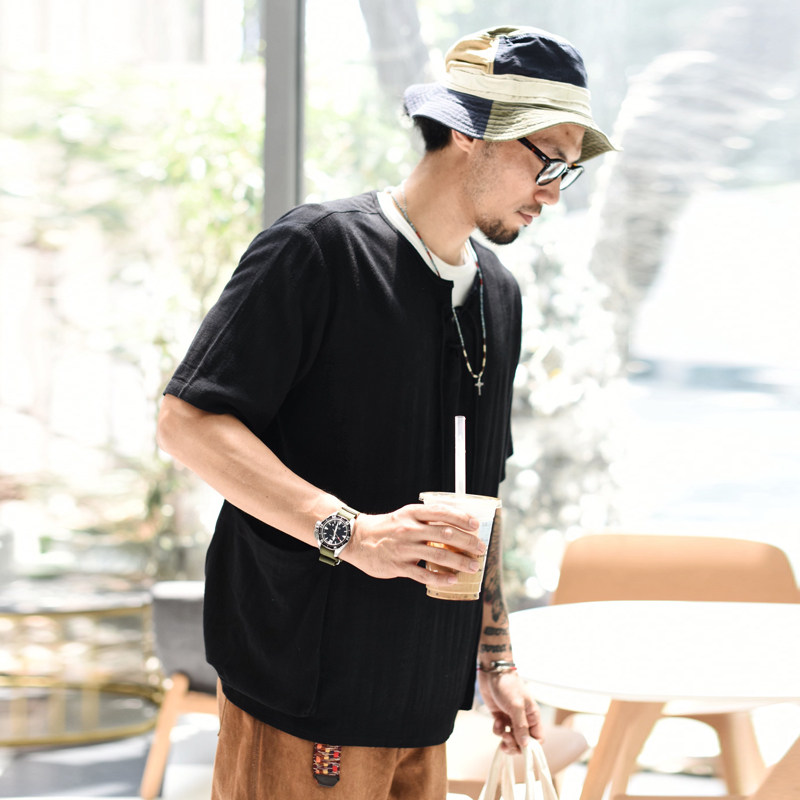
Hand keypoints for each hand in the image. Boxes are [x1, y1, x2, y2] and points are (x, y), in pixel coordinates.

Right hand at [343, 503, 485, 583]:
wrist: (357, 539)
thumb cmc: (387, 528)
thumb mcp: (405, 516)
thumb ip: (426, 519)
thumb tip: (455, 524)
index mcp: (413, 513)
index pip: (442, 512)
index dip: (462, 518)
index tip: (476, 525)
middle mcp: (410, 529)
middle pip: (445, 534)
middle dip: (467, 542)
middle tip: (480, 549)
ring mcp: (404, 548)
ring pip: (438, 555)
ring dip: (460, 562)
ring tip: (474, 567)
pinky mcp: (398, 566)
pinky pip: (423, 574)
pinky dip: (440, 578)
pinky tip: (452, 580)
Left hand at [478, 669, 542, 752]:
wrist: (492, 672)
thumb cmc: (508, 685)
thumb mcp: (516, 706)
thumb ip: (521, 726)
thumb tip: (526, 745)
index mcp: (533, 716)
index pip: (538, 739)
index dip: (531, 747)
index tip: (521, 748)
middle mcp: (523, 719)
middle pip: (523, 742)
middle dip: (515, 745)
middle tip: (507, 741)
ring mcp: (511, 718)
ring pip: (511, 738)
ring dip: (506, 739)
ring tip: (501, 732)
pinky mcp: (500, 716)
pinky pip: (501, 731)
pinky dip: (498, 730)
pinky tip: (496, 721)